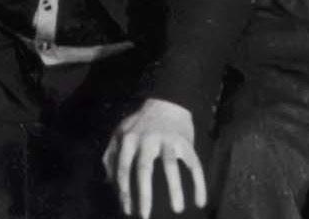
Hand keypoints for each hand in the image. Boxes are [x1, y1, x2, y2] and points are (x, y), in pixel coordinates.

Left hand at [104, 99, 207, 217]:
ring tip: (177, 209)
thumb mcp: (120, 132)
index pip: (123, 168)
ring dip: (175, 190)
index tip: (127, 210)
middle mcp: (147, 139)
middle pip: (144, 169)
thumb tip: (108, 182)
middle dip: (143, 195)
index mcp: (129, 139)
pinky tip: (200, 201)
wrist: (167, 102)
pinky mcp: (185, 142)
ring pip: (170, 167)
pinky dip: (199, 183)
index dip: (124, 191)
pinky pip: (194, 165)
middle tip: (144, 216)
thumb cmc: (141, 123)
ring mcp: (167, 140)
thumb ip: (111, 155)